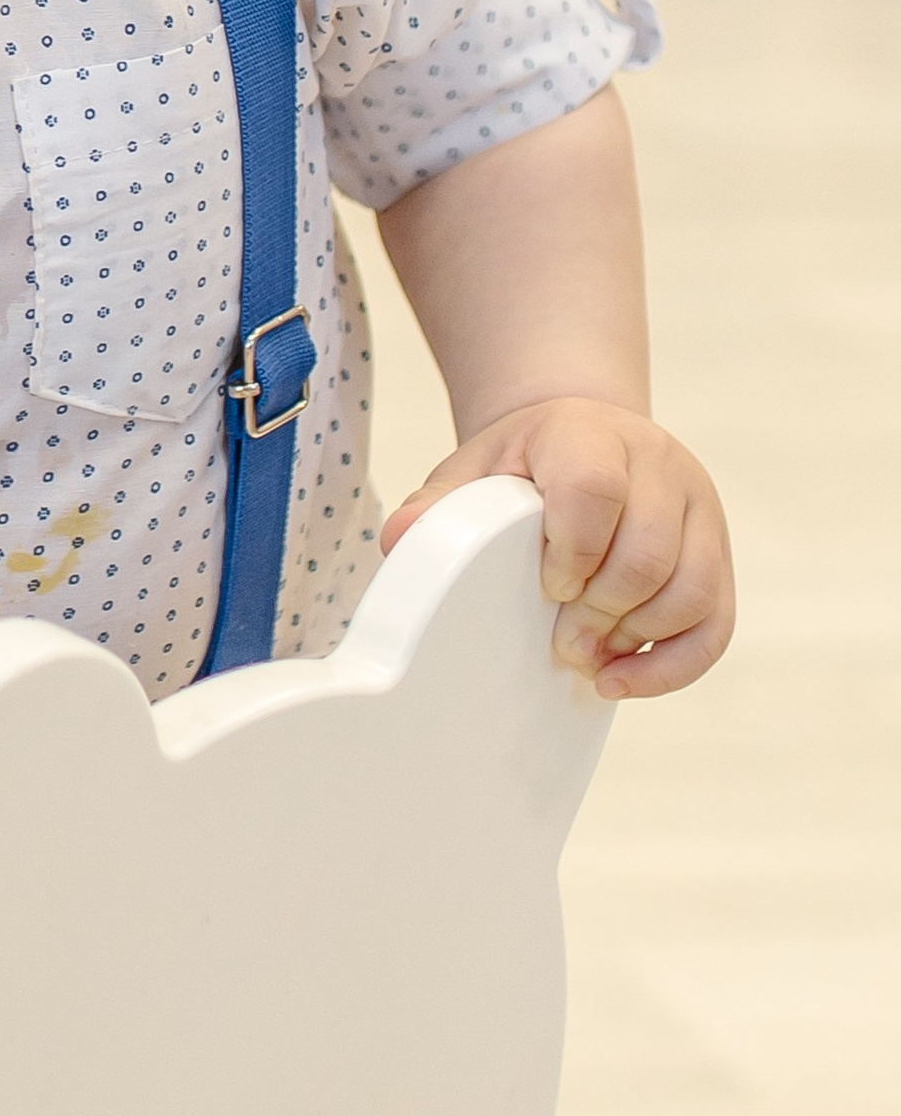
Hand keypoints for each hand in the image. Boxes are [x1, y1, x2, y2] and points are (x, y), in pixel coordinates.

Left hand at [380, 396, 732, 697]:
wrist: (589, 441)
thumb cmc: (526, 465)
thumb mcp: (477, 468)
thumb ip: (440, 505)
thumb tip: (396, 540)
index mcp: (591, 434)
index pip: (595, 489)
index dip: (571, 549)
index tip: (545, 586)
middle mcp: (658, 464)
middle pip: (650, 551)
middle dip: (602, 611)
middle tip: (562, 643)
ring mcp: (698, 510)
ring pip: (691, 589)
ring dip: (637, 638)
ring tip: (588, 657)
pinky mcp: (718, 555)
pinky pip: (716, 623)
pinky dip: (672, 666)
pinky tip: (621, 681)